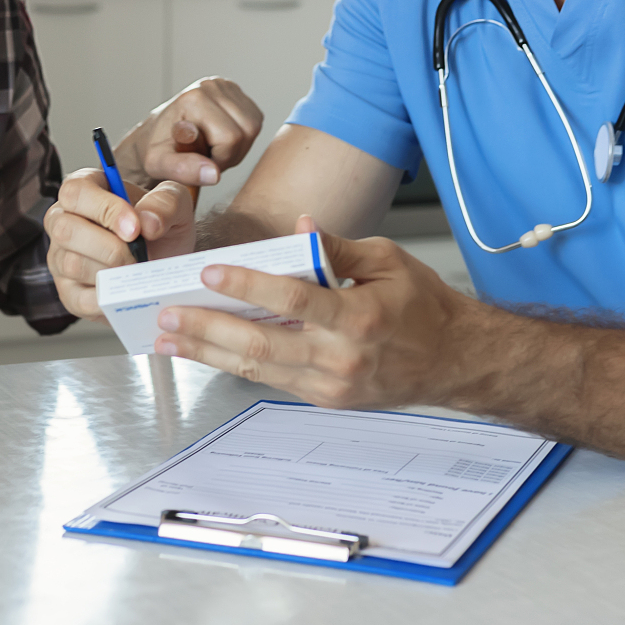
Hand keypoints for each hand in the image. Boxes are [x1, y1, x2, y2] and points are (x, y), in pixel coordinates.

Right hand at [44, 166, 195, 318]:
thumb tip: (148, 223)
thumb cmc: (161, 227)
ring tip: (136, 271)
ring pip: (72, 264)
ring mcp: (61, 258)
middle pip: (65, 230)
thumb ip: (165, 203)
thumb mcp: (175, 204)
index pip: (76, 192)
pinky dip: (109, 298)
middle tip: (138, 255)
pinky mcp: (69, 292)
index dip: (104, 209)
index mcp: (84, 189)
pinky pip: (79, 299)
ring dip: (110, 271)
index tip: (135, 228)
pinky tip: (127, 290)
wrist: (167, 264)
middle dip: (108, 246)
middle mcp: (63, 220)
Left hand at [118, 77, 263, 189]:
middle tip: (206, 159)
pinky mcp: (234, 92)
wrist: (153, 135)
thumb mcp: (158, 164)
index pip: (231, 138)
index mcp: (194, 98)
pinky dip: (242, 138)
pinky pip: (254, 120)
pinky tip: (220, 140)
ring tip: (212, 150)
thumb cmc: (154, 149)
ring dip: (237, 147)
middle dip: (231, 154)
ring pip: (253, 126)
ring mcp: (225, 86)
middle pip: (247, 130)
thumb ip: (183, 169)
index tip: (198, 163)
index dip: (220, 159)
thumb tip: (214, 174)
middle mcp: (211, 86)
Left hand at [152, 218, 482, 408]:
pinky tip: (207, 351)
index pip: (291, 300)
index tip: (210, 273)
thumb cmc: (425, 306)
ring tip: (170, 339)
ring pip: (257, 370)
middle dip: (207, 330)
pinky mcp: (326, 398)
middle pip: (260, 346)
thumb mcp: (387, 260)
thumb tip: (298, 226)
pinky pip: (272, 378)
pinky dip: (235, 364)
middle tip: (168, 315)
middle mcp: (341, 358)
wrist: (455, 361)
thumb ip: (336, 247)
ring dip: (208, 353)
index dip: (247, 286)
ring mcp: (331, 385)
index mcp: (359, 318)